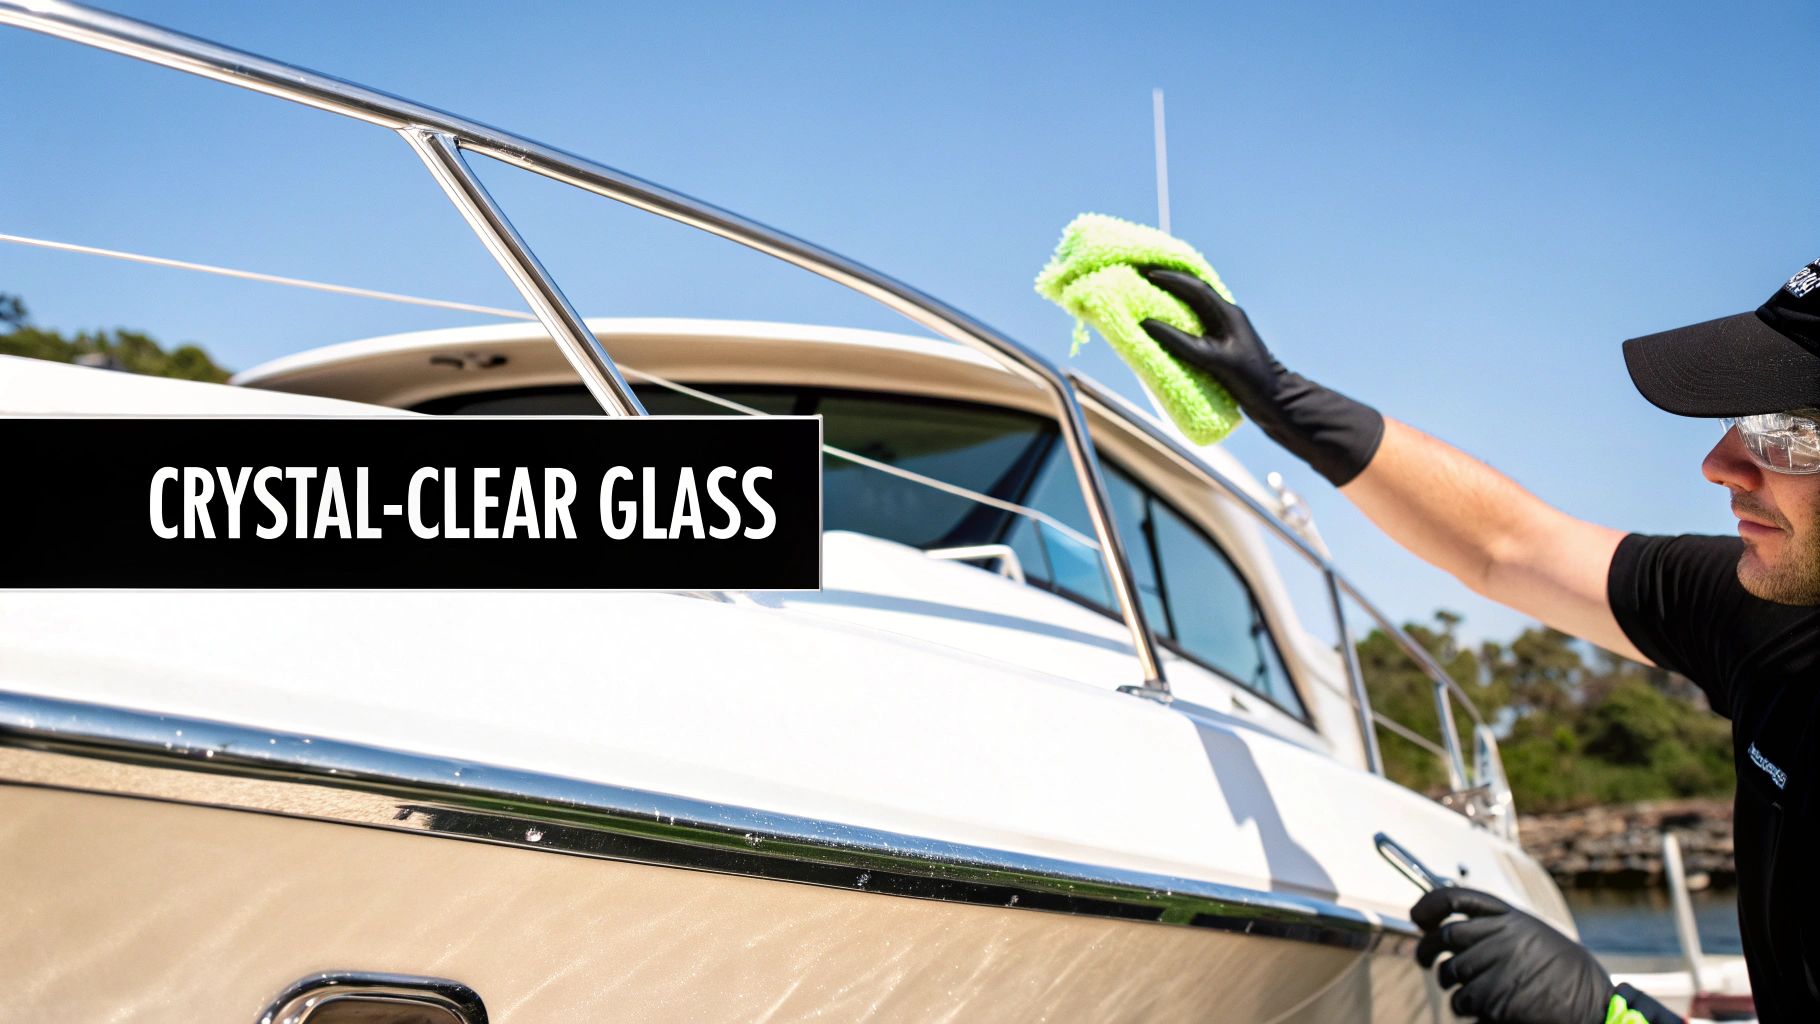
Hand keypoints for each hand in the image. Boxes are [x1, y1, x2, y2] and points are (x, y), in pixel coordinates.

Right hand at [1136, 269, 1287, 427]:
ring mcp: (1226, 329)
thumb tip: (1147, 324)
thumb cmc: (1248, 378)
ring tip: (1149, 294)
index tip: (1148, 274)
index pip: (1197, 288)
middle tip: (1144, 276)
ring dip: (1174, 298)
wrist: (1274, 398)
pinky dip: (1179, 318)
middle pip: (1196, 292)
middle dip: (1170, 283)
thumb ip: (1180, 341)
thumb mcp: (1211, 359)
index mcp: (1228, 314)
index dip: (1171, 279)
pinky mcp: (1222, 343)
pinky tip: (1166, 321)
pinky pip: (1197, 323)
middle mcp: (1227, 316)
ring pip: (1196, 306)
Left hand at [1412, 887, 1611, 1023]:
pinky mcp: (1494, 999)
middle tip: (1426, 961)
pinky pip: (1462, 1002)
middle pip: (1445, 938)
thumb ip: (1500, 932)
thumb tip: (1452, 933)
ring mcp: (1497, 967)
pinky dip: (1468, 1010)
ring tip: (1471, 995)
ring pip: (1451, 973)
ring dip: (1454, 987)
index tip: (1417, 917)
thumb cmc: (1568, 978)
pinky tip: (1486, 1013)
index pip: (1456, 899)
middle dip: (1427, 950)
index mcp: (1513, 919)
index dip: (1429, 905)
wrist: (1597, 1009)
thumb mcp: (1537, 939)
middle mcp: (1502, 937)